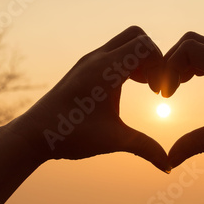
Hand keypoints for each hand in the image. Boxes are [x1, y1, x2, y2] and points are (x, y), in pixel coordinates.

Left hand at [8, 26, 170, 171]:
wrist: (34, 133)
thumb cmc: (71, 135)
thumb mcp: (114, 140)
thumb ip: (145, 149)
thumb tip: (169, 167)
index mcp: (106, 70)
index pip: (145, 46)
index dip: (161, 65)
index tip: (159, 93)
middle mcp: (97, 58)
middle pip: (137, 35)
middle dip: (153, 57)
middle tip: (153, 85)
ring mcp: (89, 60)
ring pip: (124, 42)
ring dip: (139, 59)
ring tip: (144, 86)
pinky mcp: (84, 67)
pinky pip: (113, 52)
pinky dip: (126, 62)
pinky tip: (127, 87)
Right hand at [163, 32, 203, 167]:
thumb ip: (194, 144)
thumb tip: (168, 161)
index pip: (187, 48)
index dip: (169, 68)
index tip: (165, 95)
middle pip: (189, 42)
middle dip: (170, 62)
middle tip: (163, 90)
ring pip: (198, 49)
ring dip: (180, 65)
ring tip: (171, 90)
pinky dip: (191, 69)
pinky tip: (185, 86)